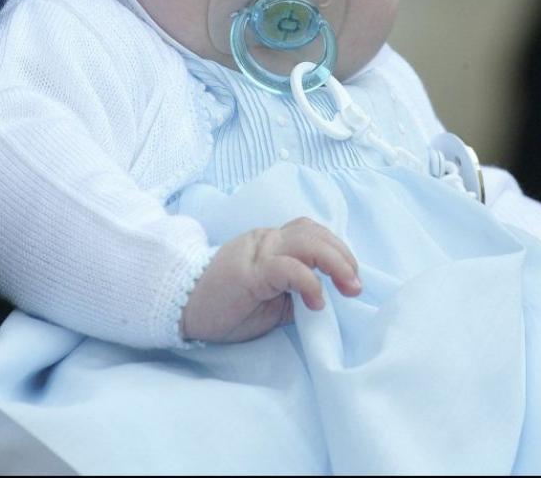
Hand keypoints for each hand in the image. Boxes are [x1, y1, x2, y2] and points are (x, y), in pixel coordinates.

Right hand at [180, 217, 360, 342]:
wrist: (183, 307)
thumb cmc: (226, 306)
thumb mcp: (270, 301)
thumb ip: (295, 293)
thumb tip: (327, 299)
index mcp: (271, 242)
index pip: (311, 232)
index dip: (337, 249)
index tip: (352, 278)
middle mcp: (267, 240)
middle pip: (315, 233)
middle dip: (344, 257)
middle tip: (356, 287)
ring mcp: (258, 253)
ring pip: (307, 242)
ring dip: (336, 263)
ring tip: (348, 288)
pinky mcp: (250, 273)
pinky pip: (287, 268)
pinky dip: (309, 282)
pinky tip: (317, 301)